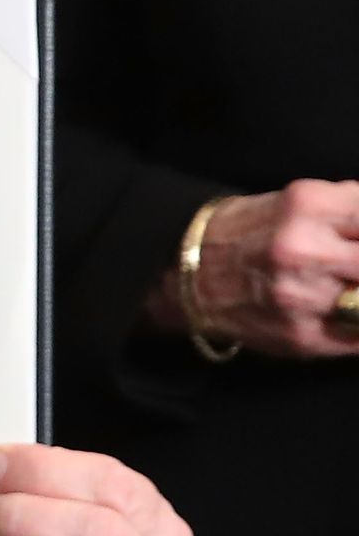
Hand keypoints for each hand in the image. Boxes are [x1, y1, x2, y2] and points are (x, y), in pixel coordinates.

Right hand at [183, 179, 358, 357]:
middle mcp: (303, 250)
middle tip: (354, 268)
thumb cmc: (255, 232)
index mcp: (308, 206)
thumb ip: (355, 209)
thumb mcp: (304, 200)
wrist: (192, 273)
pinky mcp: (303, 336)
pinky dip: (358, 324)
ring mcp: (302, 298)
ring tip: (345, 285)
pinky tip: (345, 311)